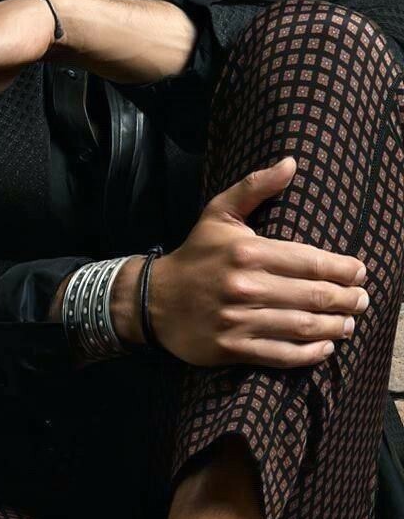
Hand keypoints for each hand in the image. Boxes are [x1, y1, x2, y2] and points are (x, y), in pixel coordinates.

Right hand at [149, 156, 369, 368]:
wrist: (155, 299)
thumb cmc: (196, 254)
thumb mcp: (219, 212)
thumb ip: (256, 187)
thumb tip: (291, 163)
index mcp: (247, 251)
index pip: (310, 262)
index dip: (343, 269)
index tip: (360, 272)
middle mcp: (245, 286)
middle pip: (313, 296)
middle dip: (347, 299)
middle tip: (362, 299)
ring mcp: (239, 320)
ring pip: (303, 326)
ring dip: (335, 326)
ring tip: (349, 322)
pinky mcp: (233, 348)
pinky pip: (283, 355)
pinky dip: (310, 353)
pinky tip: (326, 346)